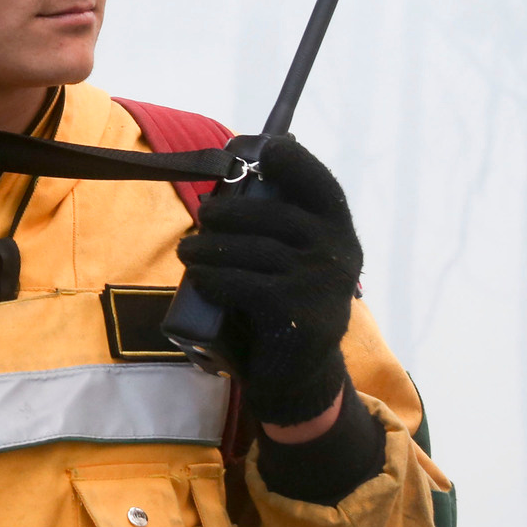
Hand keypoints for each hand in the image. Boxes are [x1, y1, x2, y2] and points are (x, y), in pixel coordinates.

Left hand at [174, 135, 362, 427]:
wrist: (297, 376)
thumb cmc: (285, 305)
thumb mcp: (293, 261)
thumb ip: (279, 225)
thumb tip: (233, 181)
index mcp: (339, 233)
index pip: (321, 185)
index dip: (294, 162)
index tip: (266, 150)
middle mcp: (338, 253)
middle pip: (272, 214)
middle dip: (229, 211)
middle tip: (203, 215)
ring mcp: (320, 283)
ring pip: (250, 249)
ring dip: (208, 246)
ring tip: (188, 250)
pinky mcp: (295, 311)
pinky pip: (242, 282)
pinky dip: (213, 276)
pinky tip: (198, 276)